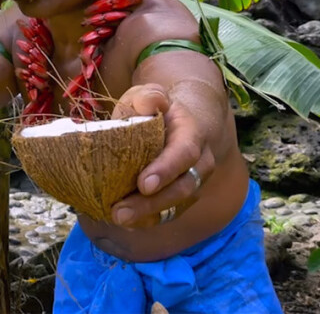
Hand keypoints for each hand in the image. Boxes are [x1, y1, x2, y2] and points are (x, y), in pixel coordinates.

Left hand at [109, 83, 215, 227]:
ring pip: (177, 205)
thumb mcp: (149, 95)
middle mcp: (200, 163)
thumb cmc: (157, 110)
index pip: (185, 153)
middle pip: (182, 188)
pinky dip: (148, 221)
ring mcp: (194, 183)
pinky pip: (170, 214)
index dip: (166, 170)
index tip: (143, 184)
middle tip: (120, 213)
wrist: (179, 123)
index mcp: (193, 134)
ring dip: (147, 216)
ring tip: (118, 219)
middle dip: (151, 204)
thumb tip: (150, 104)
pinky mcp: (182, 198)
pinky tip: (126, 224)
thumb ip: (149, 96)